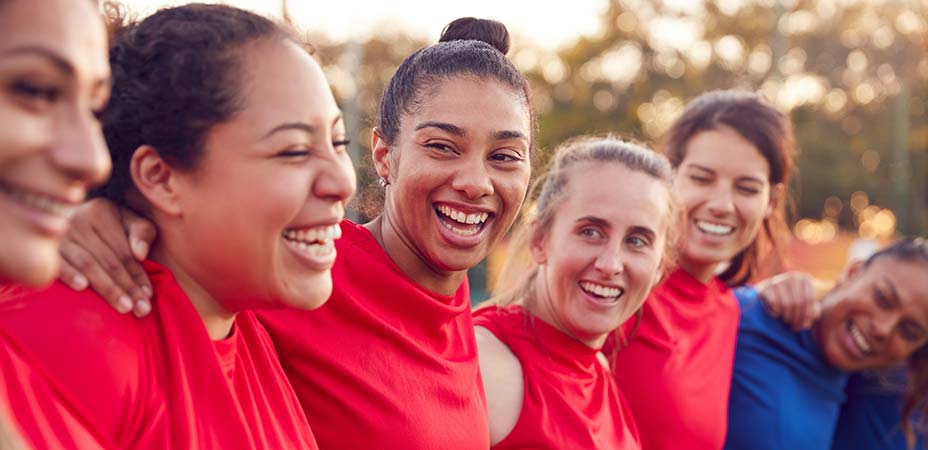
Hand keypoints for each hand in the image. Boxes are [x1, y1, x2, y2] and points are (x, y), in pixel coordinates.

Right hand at [58, 198, 157, 316]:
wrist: (61, 215)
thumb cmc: (106, 223)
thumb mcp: (128, 220)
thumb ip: (142, 232)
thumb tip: (141, 254)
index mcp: (102, 211)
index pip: (124, 251)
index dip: (138, 275)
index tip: (149, 296)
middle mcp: (79, 219)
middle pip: (109, 260)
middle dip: (128, 287)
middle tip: (142, 310)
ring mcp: (59, 234)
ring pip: (88, 265)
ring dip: (107, 288)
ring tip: (124, 308)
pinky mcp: (43, 247)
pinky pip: (58, 263)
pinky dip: (69, 274)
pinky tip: (82, 287)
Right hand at [756, 271, 819, 329]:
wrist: (772, 292)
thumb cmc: (794, 300)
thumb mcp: (807, 303)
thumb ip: (814, 309)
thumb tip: (814, 316)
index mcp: (805, 279)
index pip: (809, 299)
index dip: (807, 315)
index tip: (805, 326)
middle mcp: (792, 277)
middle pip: (797, 302)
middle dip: (796, 318)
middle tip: (795, 328)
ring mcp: (778, 280)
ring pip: (785, 304)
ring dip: (786, 317)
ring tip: (787, 322)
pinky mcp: (766, 286)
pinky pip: (773, 303)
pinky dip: (775, 312)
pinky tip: (776, 314)